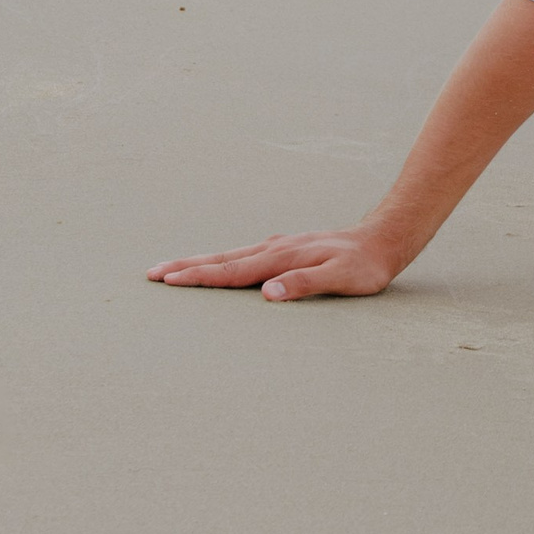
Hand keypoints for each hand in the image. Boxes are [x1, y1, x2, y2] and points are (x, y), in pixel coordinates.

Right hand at [148, 223, 405, 299]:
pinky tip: (217, 265)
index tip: (168, 280)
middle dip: (185, 267)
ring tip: (171, 268)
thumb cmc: (363, 265)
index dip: (199, 278)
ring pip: (230, 256)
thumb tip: (267, 293)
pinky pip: (244, 257)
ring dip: (198, 262)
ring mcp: (278, 247)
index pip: (232, 271)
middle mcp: (274, 249)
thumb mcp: (341, 278)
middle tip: (150, 273)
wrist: (382, 240)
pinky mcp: (284, 250)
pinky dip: (221, 261)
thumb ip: (305, 284)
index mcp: (281, 258)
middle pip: (222, 260)